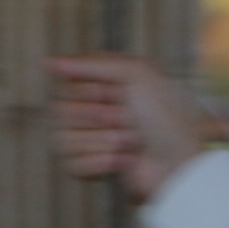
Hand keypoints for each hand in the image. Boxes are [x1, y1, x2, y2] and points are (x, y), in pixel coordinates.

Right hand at [46, 53, 219, 204]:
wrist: (179, 160)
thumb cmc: (168, 116)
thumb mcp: (139, 73)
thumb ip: (93, 63)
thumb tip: (50, 61)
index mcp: (105, 85)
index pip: (66, 83)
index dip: (87, 90)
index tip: (110, 92)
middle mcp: (95, 110)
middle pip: (61, 111)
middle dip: (97, 117)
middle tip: (126, 119)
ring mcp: (91, 139)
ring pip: (64, 139)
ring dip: (101, 141)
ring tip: (130, 141)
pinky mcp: (91, 166)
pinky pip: (71, 164)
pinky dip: (100, 162)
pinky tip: (123, 160)